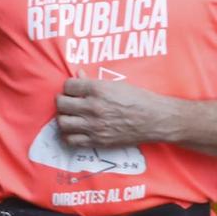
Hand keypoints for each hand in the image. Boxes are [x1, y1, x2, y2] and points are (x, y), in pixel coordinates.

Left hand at [56, 77, 177, 149]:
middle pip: (61, 103)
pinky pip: (71, 140)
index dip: (70, 87)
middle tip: (69, 103)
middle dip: (63, 101)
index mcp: (97, 89)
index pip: (68, 86)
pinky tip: (75, 131)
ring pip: (62, 122)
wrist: (155, 119)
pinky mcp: (98, 140)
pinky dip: (69, 136)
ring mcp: (94, 125)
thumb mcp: (116, 85)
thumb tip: (78, 75)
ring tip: (71, 117)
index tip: (74, 90)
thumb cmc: (138, 99)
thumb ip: (93, 81)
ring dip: (64, 118)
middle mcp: (93, 107)